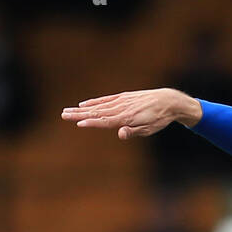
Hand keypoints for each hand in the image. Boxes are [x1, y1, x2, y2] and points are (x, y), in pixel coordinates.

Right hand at [60, 88, 201, 139]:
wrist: (167, 100)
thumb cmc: (159, 119)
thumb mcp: (149, 129)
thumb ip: (134, 131)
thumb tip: (120, 134)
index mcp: (126, 117)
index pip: (105, 121)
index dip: (91, 122)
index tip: (78, 123)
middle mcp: (121, 108)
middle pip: (96, 112)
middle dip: (79, 114)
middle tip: (63, 115)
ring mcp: (121, 101)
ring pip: (98, 106)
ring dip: (81, 109)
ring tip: (68, 110)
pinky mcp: (123, 97)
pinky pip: (105, 100)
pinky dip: (94, 102)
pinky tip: (84, 104)